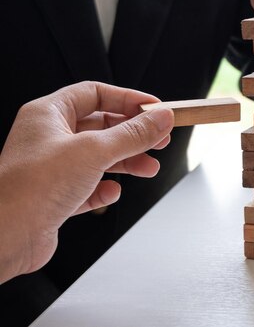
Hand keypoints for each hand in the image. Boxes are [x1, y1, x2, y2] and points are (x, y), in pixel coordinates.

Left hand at [0, 81, 173, 280]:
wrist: (4, 237)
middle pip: (101, 126)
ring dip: (127, 162)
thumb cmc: (31, 188)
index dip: (128, 99)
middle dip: (133, 134)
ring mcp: (52, 168)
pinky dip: (105, 189)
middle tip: (159, 139)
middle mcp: (49, 138)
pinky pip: (89, 186)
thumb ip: (133, 134)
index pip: (95, 94)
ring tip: (148, 168)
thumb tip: (161, 118)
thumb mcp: (94, 151)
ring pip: (99, 157)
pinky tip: (113, 192)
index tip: (155, 108)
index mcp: (48, 115)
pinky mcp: (56, 196)